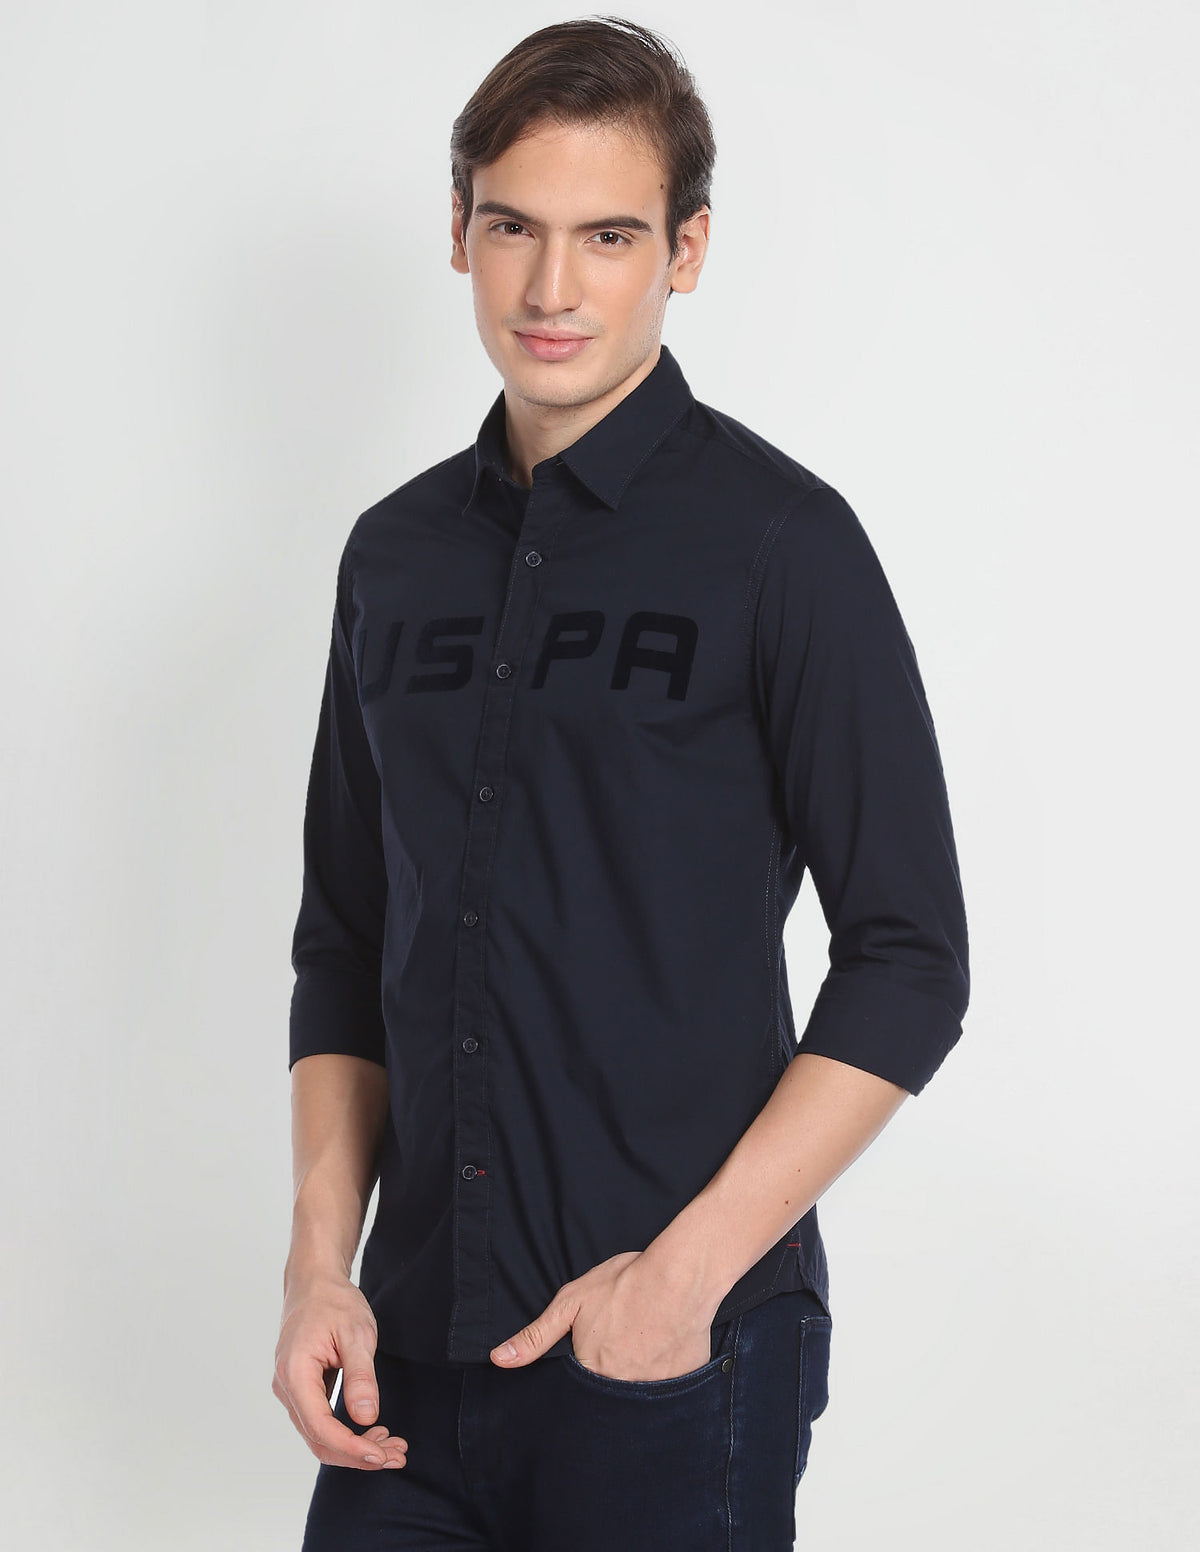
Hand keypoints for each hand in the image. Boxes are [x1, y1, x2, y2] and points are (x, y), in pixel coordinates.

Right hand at [273, 1268, 407, 1469]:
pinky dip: (346, 1433)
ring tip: (392, 1447)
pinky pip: (321, 1421)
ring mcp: (292, 1391)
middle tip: (397, 1455)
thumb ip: (360, 1375)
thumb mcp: (356, 1332)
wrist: (314, 1282)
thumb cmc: (334, 1302)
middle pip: (319, 1439)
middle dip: (357, 1454)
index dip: (351, 1448)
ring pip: (320, 1434)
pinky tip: (374, 1431)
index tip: (382, 1455)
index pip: (320, 1427)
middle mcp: (287, 1387)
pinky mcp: (301, 1390)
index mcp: (295, 1372)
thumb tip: (366, 1417)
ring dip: (354, 1447)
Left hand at [489, 1250, 716, 1381]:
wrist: (680, 1276)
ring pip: (638, 1398)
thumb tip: (499, 1359)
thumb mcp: (572, 1301)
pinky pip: (670, 1393)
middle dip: (610, 1380)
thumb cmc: (626, 1283)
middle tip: (621, 1347)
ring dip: (637, 1380)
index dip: (583, 1374)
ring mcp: (655, 1389)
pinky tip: (666, 1353)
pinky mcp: (683, 1383)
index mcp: (592, 1371)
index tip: (594, 1355)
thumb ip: (536, 1336)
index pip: (577, 1392)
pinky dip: (665, 1378)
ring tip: (642, 1350)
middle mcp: (622, 1388)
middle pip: (608, 1400)